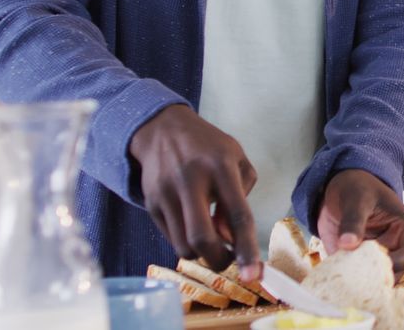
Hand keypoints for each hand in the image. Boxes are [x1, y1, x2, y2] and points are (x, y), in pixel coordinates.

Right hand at [129, 104, 261, 280]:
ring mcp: (166, 193)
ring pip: (183, 245)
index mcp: (220, 166)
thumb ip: (241, 196)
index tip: (253, 274)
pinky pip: (170, 238)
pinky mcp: (151, 203)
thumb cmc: (207, 146)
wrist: (161, 129)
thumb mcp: (236, 159)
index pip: (238, 214)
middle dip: (219, 260)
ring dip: (202, 254)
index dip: (247, 248)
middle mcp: (190, 180)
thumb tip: (229, 236)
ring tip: (212, 241)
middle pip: (202, 238)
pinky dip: (186, 242)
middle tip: (229, 260)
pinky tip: (194, 226)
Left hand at [316, 169, 403, 275]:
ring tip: (341, 267)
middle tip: (353, 268)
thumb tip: (347, 244)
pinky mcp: (358, 265)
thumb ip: (353, 220)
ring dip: (359, 280)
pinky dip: (346, 279)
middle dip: (376, 276)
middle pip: (396, 274)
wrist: (340, 189)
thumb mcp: (357, 198)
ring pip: (375, 281)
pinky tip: (334, 270)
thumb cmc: (358, 188)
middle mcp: (395, 248)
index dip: (402, 262)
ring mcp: (376, 259)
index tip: (379, 261)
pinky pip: (356, 279)